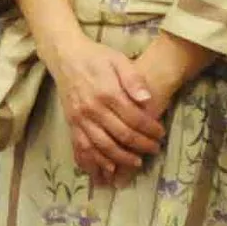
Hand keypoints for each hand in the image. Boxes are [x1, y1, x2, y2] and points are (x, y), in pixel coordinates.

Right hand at [46, 36, 163, 186]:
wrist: (66, 56)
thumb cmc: (96, 56)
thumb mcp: (118, 59)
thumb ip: (133, 79)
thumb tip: (147, 99)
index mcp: (107, 93)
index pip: (134, 118)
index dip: (150, 129)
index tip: (161, 134)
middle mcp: (92, 109)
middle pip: (121, 135)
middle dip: (141, 145)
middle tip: (154, 149)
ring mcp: (80, 118)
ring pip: (102, 146)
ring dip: (120, 158)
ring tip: (136, 163)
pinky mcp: (71, 124)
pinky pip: (82, 147)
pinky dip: (93, 161)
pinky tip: (106, 169)